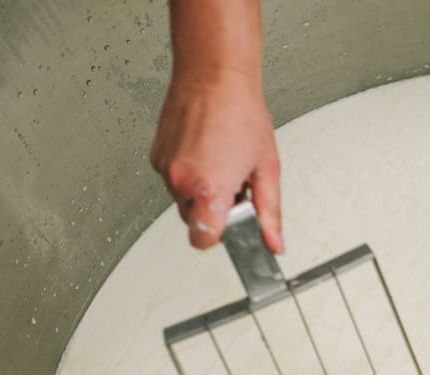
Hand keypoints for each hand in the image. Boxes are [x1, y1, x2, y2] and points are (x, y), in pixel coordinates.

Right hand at [150, 71, 283, 252]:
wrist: (214, 77)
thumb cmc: (241, 115)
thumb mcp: (267, 170)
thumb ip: (269, 213)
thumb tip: (273, 243)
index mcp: (210, 189)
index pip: (203, 240)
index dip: (219, 237)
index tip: (232, 224)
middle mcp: (181, 181)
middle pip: (194, 222)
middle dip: (214, 211)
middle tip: (233, 184)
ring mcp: (165, 168)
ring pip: (183, 201)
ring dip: (201, 192)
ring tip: (220, 163)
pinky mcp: (156, 156)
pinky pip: (173, 180)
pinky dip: (188, 175)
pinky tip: (205, 153)